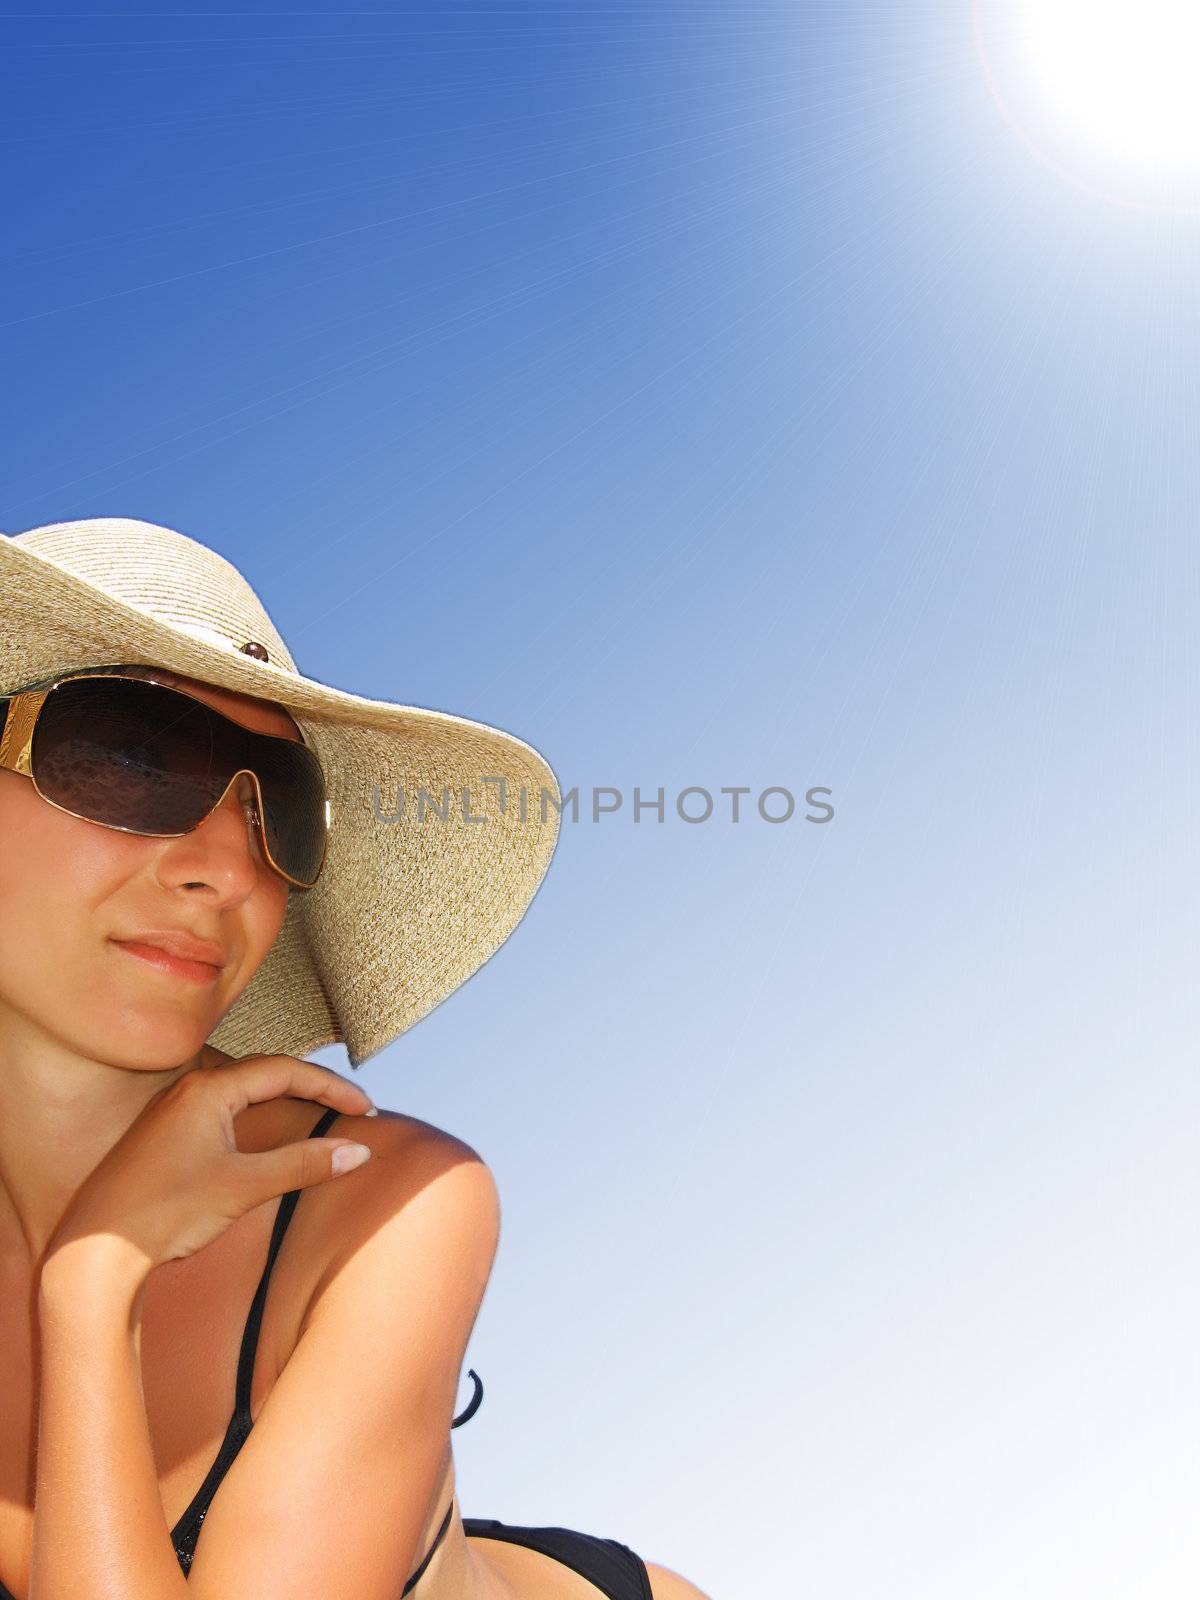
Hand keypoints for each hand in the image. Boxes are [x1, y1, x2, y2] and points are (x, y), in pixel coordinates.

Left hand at [45, 1056, 376, 1276]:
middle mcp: (187, 1090)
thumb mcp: (243, 1187)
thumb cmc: (164, 1214)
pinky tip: (264, 1137)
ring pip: (240, 1091)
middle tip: (349, 1108)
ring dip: (282, 1099)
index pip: (285, 1071)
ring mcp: (171, 1113)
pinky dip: (255, 1116)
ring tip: (317, 1115)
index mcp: (208, 1090)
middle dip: (311, 1087)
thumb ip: (303, 1164)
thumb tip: (357, 1151)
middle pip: (264, 1073)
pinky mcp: (162, 1137)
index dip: (331, 1086)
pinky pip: (220, 1110)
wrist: (95, 1253)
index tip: (365, 1108)